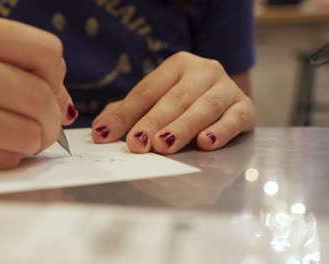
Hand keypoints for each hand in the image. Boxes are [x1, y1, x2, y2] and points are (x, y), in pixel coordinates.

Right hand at [0, 11, 75, 170]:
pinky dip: (10, 156)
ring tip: (22, 136)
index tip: (44, 88)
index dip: (56, 77)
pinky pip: (2, 160)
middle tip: (44, 125)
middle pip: (39, 98)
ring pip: (26, 134)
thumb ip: (22, 66)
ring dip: (35, 141)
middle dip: (52, 119)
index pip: (47, 52)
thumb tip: (66, 106)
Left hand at [91, 52, 255, 153]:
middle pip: (175, 99)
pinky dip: (221, 131)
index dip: (125, 114)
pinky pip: (235, 119)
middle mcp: (204, 71)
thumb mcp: (156, 101)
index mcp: (177, 65)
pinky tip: (206, 142)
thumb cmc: (185, 102)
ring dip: (182, 127)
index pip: (146, 91)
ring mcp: (227, 88)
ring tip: (164, 144)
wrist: (227, 99)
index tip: (106, 135)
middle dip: (153, 122)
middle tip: (137, 143)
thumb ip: (128, 112)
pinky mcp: (246, 108)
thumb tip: (101, 129)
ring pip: (204, 107)